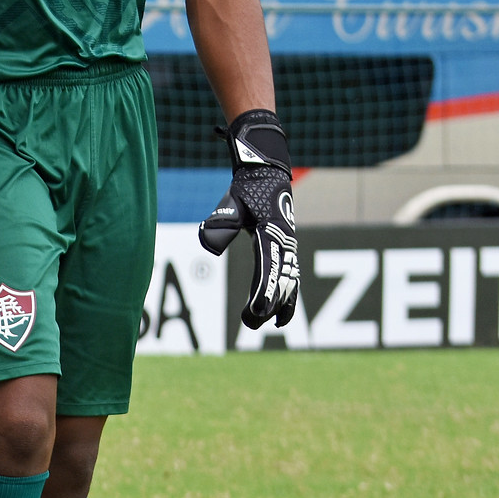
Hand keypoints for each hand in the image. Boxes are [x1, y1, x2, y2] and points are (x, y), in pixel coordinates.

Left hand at [198, 108, 299, 328]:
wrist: (267, 172)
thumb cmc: (247, 189)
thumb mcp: (232, 202)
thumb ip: (223, 221)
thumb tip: (207, 239)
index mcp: (272, 234)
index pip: (268, 270)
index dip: (263, 292)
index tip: (256, 311)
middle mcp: (285, 243)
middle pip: (280, 281)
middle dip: (267, 304)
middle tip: (249, 323)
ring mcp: (290, 247)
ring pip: (289, 283)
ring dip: (279, 305)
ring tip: (265, 324)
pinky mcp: (288, 250)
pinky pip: (292, 279)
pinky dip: (289, 298)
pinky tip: (282, 318)